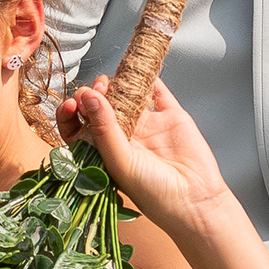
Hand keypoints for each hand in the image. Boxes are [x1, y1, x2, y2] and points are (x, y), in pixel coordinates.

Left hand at [63, 79, 235, 244]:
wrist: (195, 199)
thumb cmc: (154, 194)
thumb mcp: (120, 162)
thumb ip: (103, 128)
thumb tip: (87, 96)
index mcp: (104, 154)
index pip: (79, 128)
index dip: (72, 113)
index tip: (72, 103)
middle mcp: (123, 139)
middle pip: (100, 108)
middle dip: (94, 96)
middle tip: (97, 89)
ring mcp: (147, 127)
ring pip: (126, 97)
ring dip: (116, 84)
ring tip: (111, 82)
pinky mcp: (170, 117)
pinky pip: (158, 92)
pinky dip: (149, 77)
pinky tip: (141, 69)